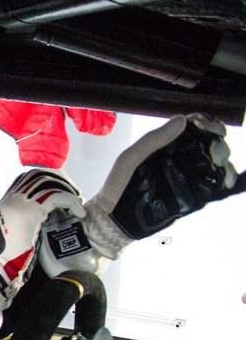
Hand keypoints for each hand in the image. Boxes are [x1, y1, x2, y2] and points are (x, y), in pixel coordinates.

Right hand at [0, 168, 84, 300]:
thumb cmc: (7, 258)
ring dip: (68, 190)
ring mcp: (19, 203)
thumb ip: (23, 219)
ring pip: (50, 183)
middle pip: (39, 175)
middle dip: (59, 180)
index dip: (45, 179)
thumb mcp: (13, 232)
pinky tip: (78, 212)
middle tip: (73, 192)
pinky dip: (72, 202)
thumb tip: (43, 215)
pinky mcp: (32, 211)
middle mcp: (10, 199)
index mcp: (5, 204)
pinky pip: (58, 196)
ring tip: (77, 203)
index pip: (26, 178)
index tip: (59, 189)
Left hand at [64, 114, 243, 266]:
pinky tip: (223, 178)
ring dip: (221, 160)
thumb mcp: (130, 159)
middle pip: (207, 144)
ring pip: (213, 163)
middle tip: (214, 150)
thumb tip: (182, 119)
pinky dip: (223, 179)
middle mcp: (178, 159)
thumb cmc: (118, 187)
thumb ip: (153, 139)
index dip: (205, 124)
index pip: (192, 129)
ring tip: (217, 163)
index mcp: (164, 147)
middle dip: (216, 143)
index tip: (209, 127)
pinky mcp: (191, 195)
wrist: (115, 220)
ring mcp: (186, 177)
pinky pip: (212, 184)